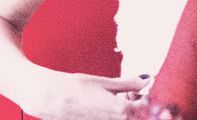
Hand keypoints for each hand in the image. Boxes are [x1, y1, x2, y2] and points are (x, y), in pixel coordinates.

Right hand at [20, 71, 151, 119]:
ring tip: (111, 100)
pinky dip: (110, 115)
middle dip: (134, 107)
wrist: (51, 99)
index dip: (143, 99)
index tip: (137, 92)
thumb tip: (145, 80)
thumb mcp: (106, 83)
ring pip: (122, 119)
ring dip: (123, 112)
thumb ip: (128, 84)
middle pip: (134, 117)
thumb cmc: (76, 87)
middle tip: (126, 95)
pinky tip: (101, 106)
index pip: (145, 109)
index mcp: (121, 111)